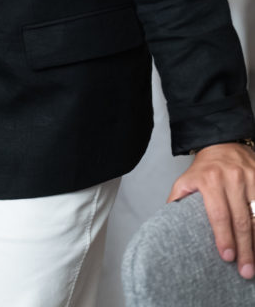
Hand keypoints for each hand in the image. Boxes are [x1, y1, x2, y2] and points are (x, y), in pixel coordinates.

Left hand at [168, 142, 254, 278]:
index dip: (223, 237)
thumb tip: (165, 225)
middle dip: (244, 248)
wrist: (223, 141)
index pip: (218, 214)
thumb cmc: (204, 168)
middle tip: (245, 271)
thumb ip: (178, 200)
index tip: (227, 257)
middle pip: (240, 220)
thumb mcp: (186, 179)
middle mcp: (232, 177)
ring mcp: (250, 177)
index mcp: (210, 179)